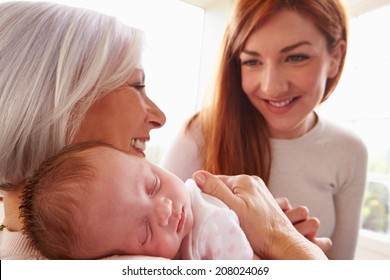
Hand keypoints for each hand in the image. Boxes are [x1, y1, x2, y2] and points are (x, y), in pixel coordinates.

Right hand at [193, 170, 327, 259]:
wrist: (283, 243)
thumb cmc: (259, 230)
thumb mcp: (233, 208)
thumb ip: (215, 190)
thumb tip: (197, 174)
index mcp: (243, 179)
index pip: (215, 181)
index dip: (207, 194)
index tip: (206, 208)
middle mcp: (252, 181)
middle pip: (224, 187)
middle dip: (218, 200)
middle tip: (219, 216)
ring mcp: (259, 190)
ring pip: (233, 194)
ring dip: (228, 205)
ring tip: (231, 219)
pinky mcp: (262, 200)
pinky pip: (243, 200)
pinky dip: (238, 208)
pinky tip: (241, 220)